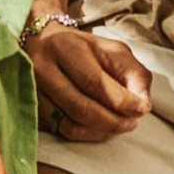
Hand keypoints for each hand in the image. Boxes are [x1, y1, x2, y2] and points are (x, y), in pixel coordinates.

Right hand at [30, 23, 151, 141]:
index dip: (121, 101)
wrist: (39, 40)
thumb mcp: (112, 50)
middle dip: (112, 121)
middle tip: (131, 123)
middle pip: (81, 107)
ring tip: (118, 125)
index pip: (94, 82)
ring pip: (69, 123)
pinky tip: (97, 128)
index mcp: (64, 47)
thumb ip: (133, 73)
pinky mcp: (30, 106)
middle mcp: (42, 67)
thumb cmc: (82, 47)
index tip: (141, 110)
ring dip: (100, 131)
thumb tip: (143, 105)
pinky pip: (60, 129)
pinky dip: (84, 134)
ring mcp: (32, 90)